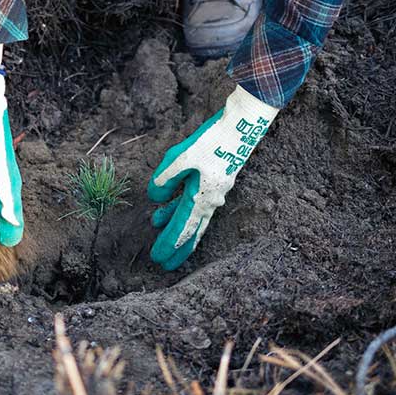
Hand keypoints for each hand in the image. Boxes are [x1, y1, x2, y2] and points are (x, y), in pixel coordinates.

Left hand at [148, 86, 277, 269]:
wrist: (240, 128)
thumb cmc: (211, 141)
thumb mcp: (181, 157)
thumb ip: (165, 178)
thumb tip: (154, 198)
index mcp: (201, 198)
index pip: (181, 229)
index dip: (168, 244)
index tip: (158, 259)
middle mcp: (210, 201)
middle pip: (192, 232)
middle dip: (178, 249)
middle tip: (166, 266)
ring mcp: (215, 194)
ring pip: (195, 219)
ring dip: (178, 228)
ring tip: (158, 230)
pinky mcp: (215, 184)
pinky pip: (197, 205)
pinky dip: (182, 210)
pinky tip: (167, 208)